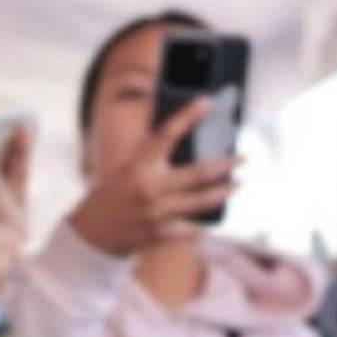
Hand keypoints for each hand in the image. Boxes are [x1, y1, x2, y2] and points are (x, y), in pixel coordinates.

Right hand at [67, 97, 238, 258]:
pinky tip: (212, 220)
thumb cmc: (113, 195)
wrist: (92, 235)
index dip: (187, 115)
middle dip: (226, 164)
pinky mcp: (160, 236)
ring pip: (200, 202)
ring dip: (224, 192)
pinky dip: (202, 225)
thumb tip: (185, 138)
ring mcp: (156, 214)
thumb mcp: (126, 169)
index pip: (165, 133)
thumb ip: (152, 157)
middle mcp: (148, 188)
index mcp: (136, 164)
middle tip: (244, 157)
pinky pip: (191, 230)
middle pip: (197, 173)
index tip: (207, 100)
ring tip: (239, 184)